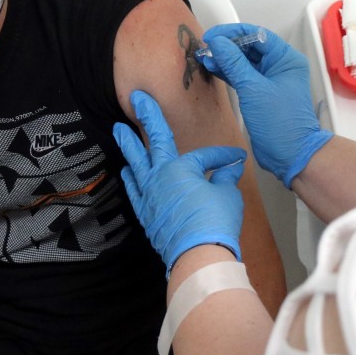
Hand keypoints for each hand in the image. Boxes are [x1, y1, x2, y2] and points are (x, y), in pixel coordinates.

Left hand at [113, 90, 246, 275]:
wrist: (198, 255)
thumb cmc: (214, 223)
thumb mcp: (227, 195)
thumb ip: (225, 179)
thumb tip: (230, 170)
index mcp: (181, 168)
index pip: (204, 156)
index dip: (222, 156)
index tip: (236, 159)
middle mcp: (160, 177)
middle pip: (153, 141)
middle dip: (147, 118)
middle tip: (137, 99)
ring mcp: (149, 195)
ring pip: (136, 163)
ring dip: (128, 145)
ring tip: (119, 131)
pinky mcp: (146, 214)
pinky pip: (134, 191)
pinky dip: (130, 179)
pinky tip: (127, 172)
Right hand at [200, 23, 332, 187]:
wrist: (291, 154)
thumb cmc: (280, 122)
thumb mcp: (254, 89)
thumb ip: (234, 64)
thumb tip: (217, 43)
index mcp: (286, 59)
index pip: (257, 35)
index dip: (232, 33)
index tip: (212, 36)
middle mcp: (279, 66)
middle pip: (249, 47)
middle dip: (227, 46)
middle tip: (205, 47)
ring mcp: (269, 80)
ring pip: (244, 61)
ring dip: (225, 58)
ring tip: (204, 57)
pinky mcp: (260, 93)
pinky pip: (242, 75)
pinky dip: (227, 71)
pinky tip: (212, 67)